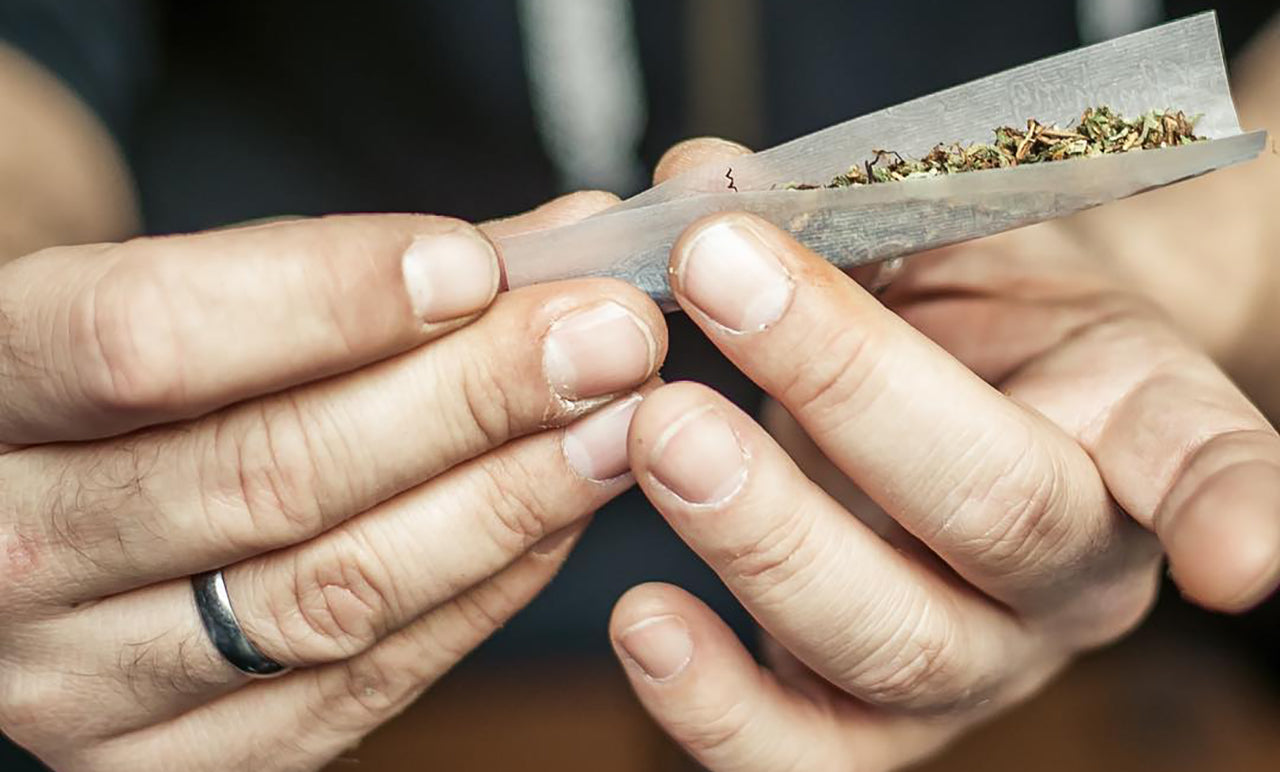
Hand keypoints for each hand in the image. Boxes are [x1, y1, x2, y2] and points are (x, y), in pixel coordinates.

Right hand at [0, 194, 665, 770]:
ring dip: (504, 500)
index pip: (145, 340)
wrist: (58, 498)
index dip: (327, 300)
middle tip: (607, 338)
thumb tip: (552, 244)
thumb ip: (351, 270)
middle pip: (264, 477)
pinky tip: (563, 515)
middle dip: (469, 398)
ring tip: (620, 422)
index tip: (477, 266)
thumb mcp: (192, 294)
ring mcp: (85, 684)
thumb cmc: (142, 380)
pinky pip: (360, 684)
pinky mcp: (180, 761)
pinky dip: (481, 594)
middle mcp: (7, 556)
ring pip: (329, 594)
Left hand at [607, 146, 1279, 770]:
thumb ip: (835, 212)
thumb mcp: (935, 239)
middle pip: (995, 519)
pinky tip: (643, 619)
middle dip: (848, 399)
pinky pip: (802, 754)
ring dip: (761, 536)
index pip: (1202, 464)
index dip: (1233, 510)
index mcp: (1131, 426)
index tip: (1236, 563)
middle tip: (724, 292)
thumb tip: (694, 182)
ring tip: (656, 433)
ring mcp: (977, 662)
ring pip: (893, 644)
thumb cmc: (966, 316)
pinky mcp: (871, 721)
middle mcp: (1072, 569)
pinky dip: (715, 704)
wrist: (953, 413)